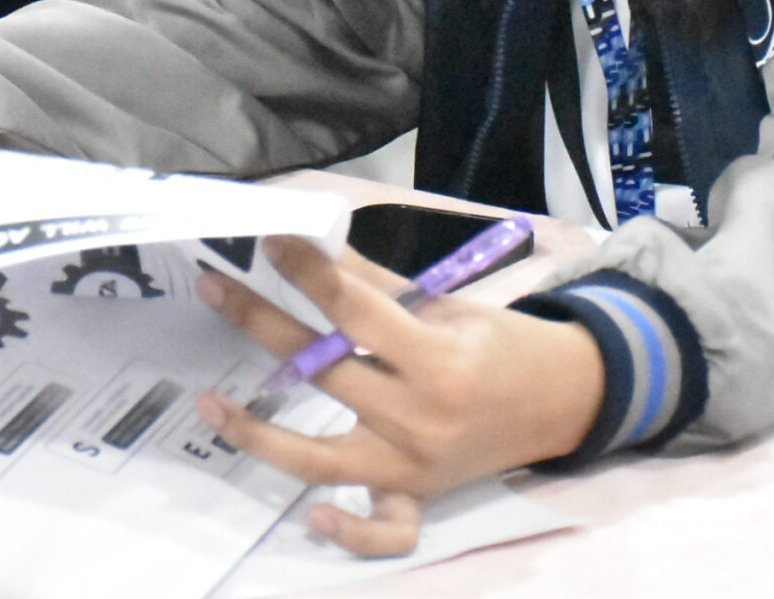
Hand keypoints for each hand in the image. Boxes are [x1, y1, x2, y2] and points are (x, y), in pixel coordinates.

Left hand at [194, 235, 605, 557]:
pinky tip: (310, 516)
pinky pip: (381, 530)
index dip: (308, 273)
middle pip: (324, 370)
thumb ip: (379, 286)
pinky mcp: (417, 499)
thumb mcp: (449, 304)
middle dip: (263, 323)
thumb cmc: (503, 345)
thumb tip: (317, 250)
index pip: (354, 310)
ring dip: (260, 433)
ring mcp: (414, 468)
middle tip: (217, 289)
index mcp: (437, 360)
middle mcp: (421, 418)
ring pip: (322, 460)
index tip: (270, 242)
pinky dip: (348, 530)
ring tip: (209, 402)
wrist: (564, 400)